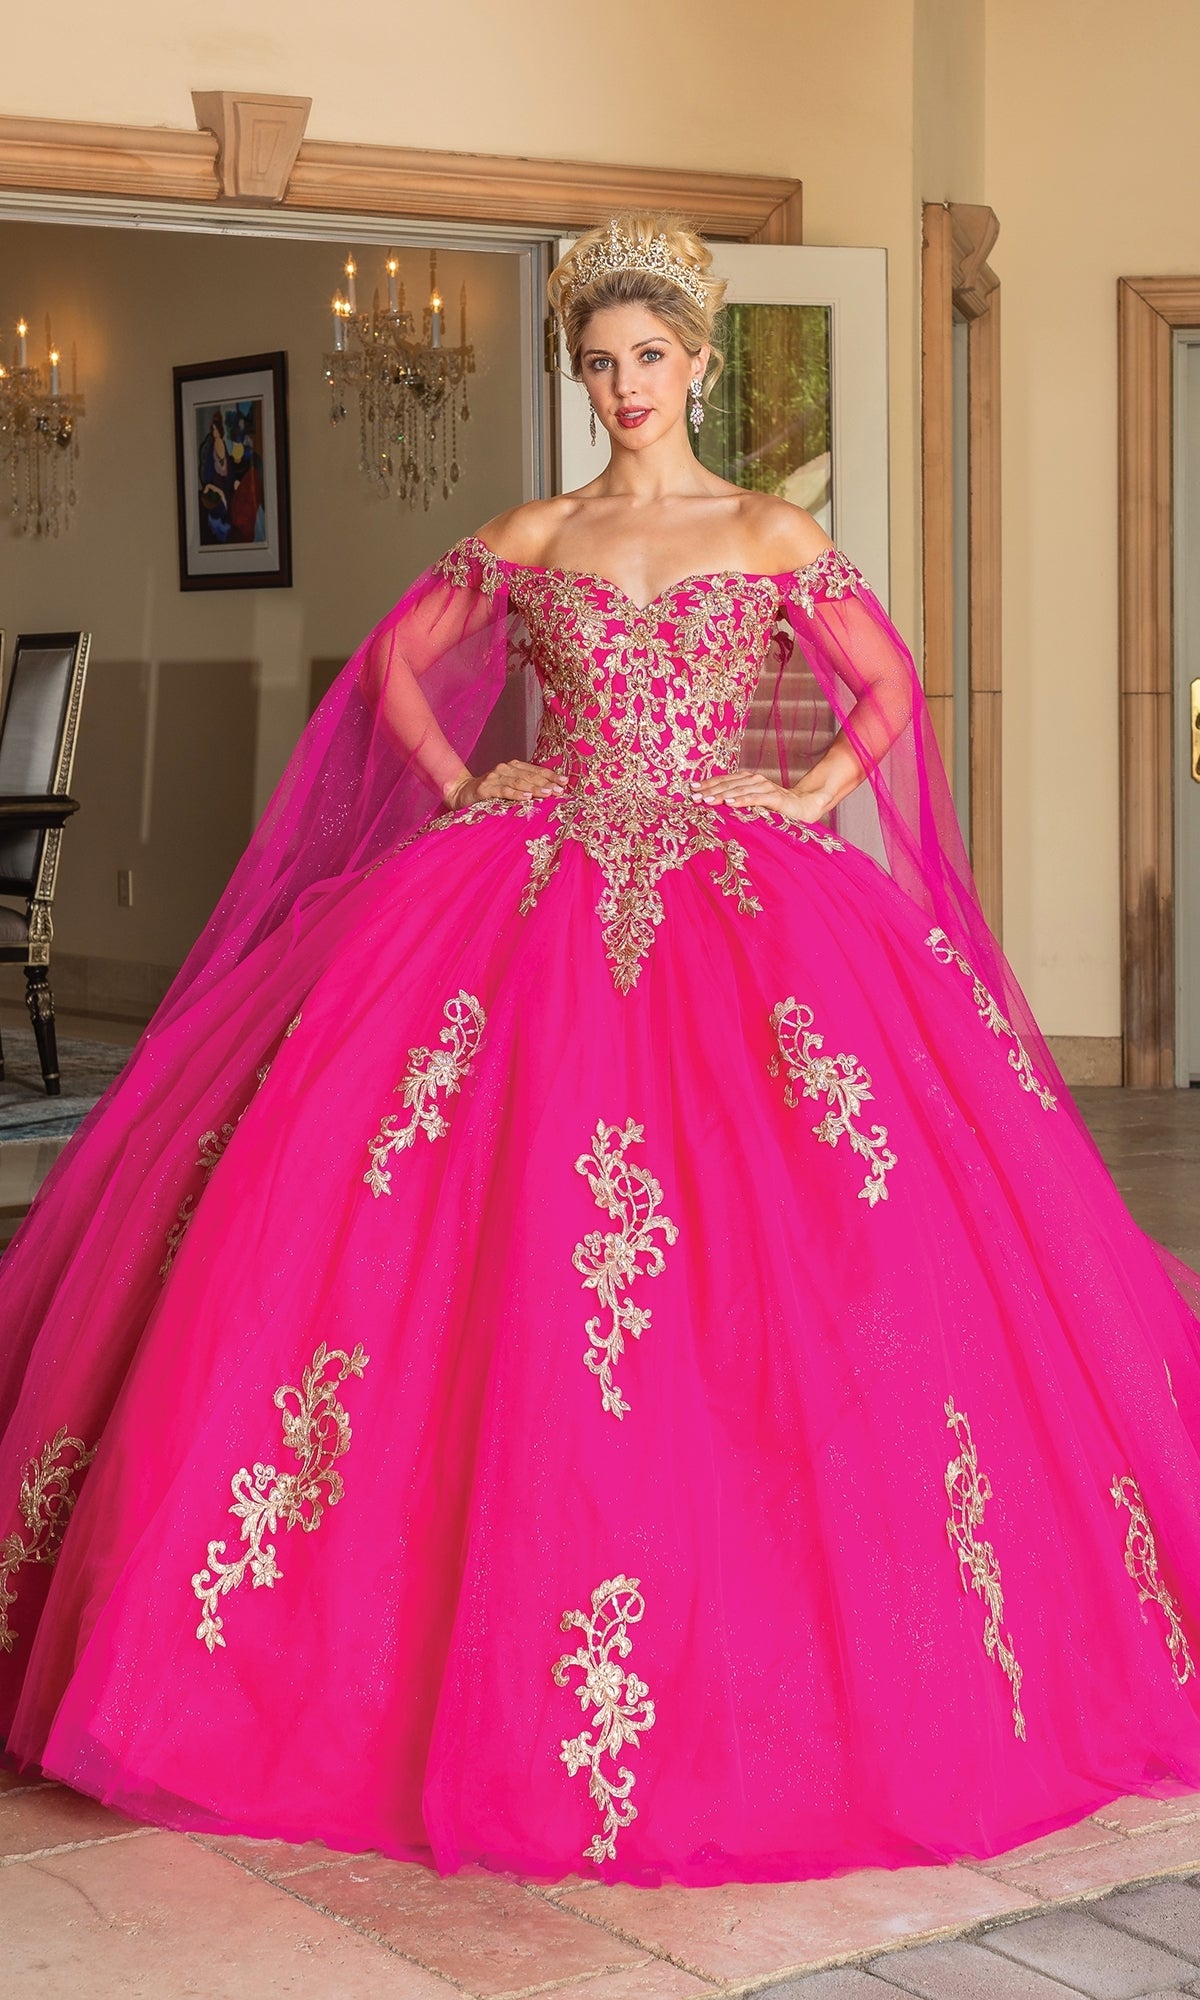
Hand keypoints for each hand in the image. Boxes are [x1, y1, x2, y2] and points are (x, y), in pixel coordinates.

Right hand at [444, 761, 566, 809]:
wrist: (462, 794)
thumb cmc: (490, 793)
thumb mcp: (510, 788)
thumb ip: (526, 787)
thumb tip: (551, 792)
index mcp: (513, 767)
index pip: (536, 770)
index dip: (551, 775)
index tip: (565, 782)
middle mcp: (505, 769)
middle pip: (530, 775)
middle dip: (547, 783)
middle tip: (560, 790)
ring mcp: (494, 778)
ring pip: (518, 782)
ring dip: (534, 788)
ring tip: (548, 793)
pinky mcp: (485, 788)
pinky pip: (503, 791)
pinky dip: (516, 794)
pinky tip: (527, 798)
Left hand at [689, 768, 831, 823]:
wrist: (804, 807)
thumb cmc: (775, 808)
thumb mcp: (752, 805)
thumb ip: (736, 802)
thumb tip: (711, 807)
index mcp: (747, 780)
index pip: (723, 780)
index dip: (707, 784)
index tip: (691, 790)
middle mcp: (755, 780)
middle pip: (728, 784)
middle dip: (710, 790)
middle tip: (694, 797)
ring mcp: (765, 788)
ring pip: (739, 790)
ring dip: (722, 795)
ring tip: (707, 801)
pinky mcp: (775, 798)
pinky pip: (756, 798)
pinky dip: (742, 800)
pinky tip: (730, 804)